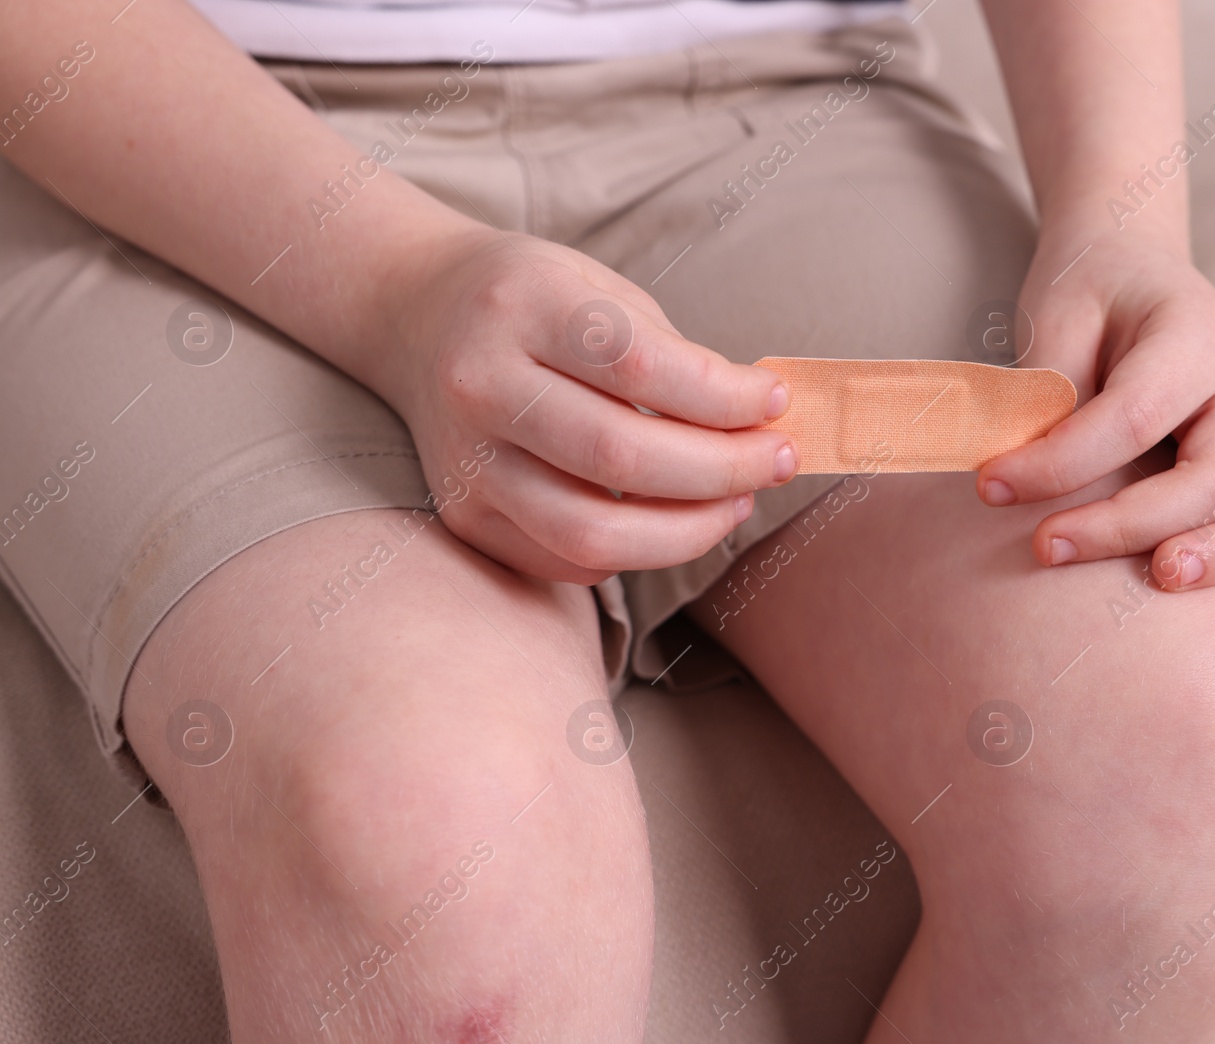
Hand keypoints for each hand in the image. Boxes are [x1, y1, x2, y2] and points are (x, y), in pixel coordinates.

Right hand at [376, 225, 795, 584]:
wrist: (415, 315)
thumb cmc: (536, 301)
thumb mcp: (600, 290)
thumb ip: (674, 353)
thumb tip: (762, 424)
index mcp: (522, 307)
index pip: (639, 365)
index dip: (724, 396)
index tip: (777, 401)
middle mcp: (481, 385)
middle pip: (621, 455)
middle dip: (723, 469)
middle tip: (778, 461)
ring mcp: (467, 460)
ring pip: (592, 532)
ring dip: (688, 531)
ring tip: (736, 501)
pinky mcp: (465, 515)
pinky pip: (567, 562)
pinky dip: (637, 553)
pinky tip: (674, 520)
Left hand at [977, 232, 1214, 651]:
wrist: (1135, 268)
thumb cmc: (1089, 296)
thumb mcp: (1058, 318)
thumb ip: (1051, 392)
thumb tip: (1018, 474)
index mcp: (1196, 335)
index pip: (1132, 415)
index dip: (1058, 461)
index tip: (988, 487)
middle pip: (1214, 473)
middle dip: (1131, 524)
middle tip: (1050, 549)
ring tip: (1166, 584)